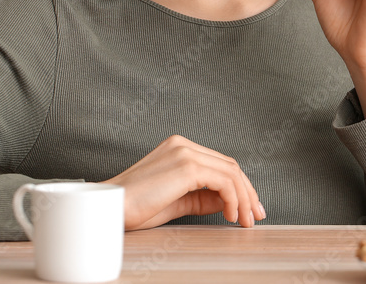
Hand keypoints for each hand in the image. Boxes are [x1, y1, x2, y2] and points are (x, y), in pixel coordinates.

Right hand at [101, 134, 266, 230]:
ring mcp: (185, 152)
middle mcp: (183, 144)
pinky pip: (224, 181)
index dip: (240, 186)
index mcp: (179, 147)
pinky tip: (230, 216)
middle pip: (230, 165)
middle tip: (255, 215)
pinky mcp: (186, 166)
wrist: (110, 208)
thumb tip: (228, 202)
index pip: (220, 164)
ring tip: (244, 221)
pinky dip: (233, 199)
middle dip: (248, 192)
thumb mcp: (177, 202)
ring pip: (231, 172)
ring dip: (244, 199)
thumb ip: (202, 198)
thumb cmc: (135, 207)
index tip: (248, 208)